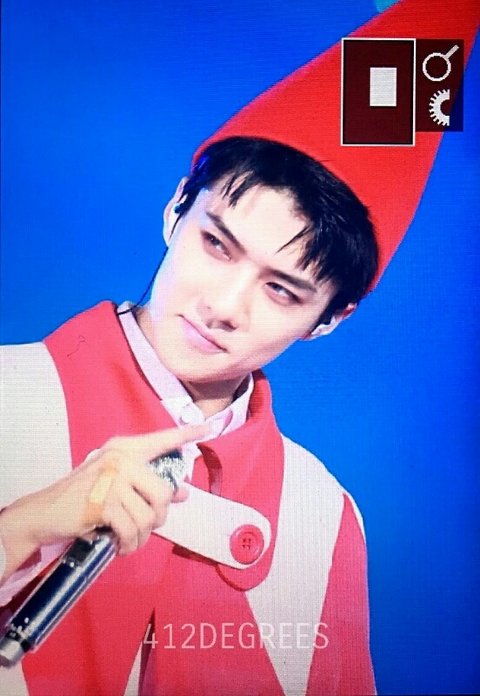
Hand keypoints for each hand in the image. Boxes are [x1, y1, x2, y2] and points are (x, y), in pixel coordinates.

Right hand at [0, 425, 206, 579]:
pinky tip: (121, 546)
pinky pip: (132, 530)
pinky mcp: (103, 503)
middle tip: (144, 525)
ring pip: (149, 516)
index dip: (185, 433)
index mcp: (125, 449)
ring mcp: (112, 480)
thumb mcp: (117, 485)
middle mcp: (120, 459)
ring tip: (128, 539)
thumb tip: (183, 492)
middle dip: (158, 517)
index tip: (207, 427)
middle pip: (163, 492)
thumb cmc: (84, 496)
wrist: (46, 511)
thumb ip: (148, 485)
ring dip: (141, 536)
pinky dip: (129, 545)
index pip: (161, 439)